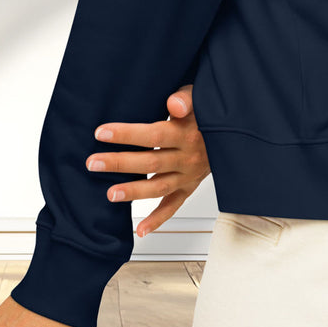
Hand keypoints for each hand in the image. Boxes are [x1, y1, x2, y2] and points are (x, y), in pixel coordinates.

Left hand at [87, 83, 210, 236]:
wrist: (234, 131)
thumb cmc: (208, 111)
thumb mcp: (200, 96)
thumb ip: (186, 98)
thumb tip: (173, 104)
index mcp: (187, 133)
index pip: (153, 134)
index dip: (127, 134)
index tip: (101, 133)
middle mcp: (188, 156)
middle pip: (151, 162)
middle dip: (120, 163)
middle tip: (93, 163)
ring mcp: (189, 175)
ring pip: (159, 186)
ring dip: (134, 192)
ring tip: (110, 194)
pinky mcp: (190, 187)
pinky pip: (174, 206)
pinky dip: (158, 219)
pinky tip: (141, 230)